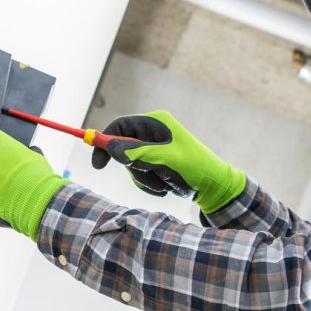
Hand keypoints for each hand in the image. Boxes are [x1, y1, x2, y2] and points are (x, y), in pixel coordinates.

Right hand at [91, 110, 245, 213]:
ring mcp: (155, 150)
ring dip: (145, 180)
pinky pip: (140, 176)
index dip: (105, 142)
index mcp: (156, 123)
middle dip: (134, 168)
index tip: (98, 163)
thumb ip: (136, 153)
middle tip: (148, 176)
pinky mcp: (157, 164)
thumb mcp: (164, 160)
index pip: (120, 126)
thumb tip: (109, 147)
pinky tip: (166, 187)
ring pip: (132, 167)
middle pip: (123, 150)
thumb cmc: (192, 168)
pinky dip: (150, 185)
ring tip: (164, 183)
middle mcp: (153, 133)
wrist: (212, 186)